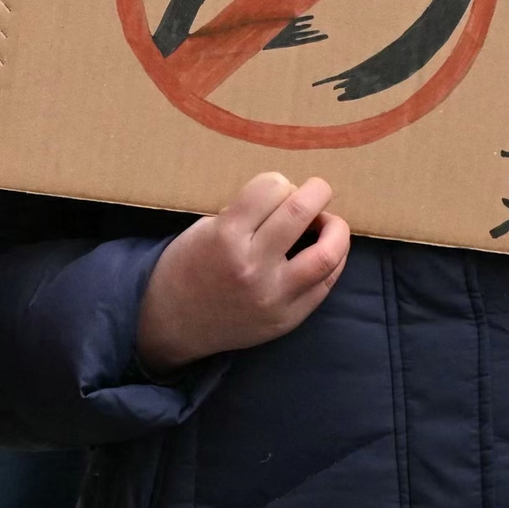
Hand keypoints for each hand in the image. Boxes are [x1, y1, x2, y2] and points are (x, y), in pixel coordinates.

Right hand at [135, 171, 349, 373]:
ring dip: (335, 228)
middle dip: (316, 191)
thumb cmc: (187, 268)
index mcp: (226, 236)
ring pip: (327, 254)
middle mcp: (252, 265)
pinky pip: (325, 284)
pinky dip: (333, 260)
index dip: (279, 182)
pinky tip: (327, 250)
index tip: (278, 189)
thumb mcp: (205, 229)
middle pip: (301, 211)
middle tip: (315, 192)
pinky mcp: (287, 319)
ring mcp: (273, 295)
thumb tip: (290, 199)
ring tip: (328, 223)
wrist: (173, 325)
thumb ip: (246, 213)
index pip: (271, 187)